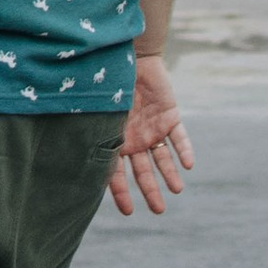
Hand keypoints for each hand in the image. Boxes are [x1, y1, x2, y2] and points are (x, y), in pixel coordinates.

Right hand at [107, 54, 192, 218]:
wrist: (126, 56)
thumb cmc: (105, 84)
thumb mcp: (99, 114)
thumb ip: (95, 136)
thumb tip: (79, 162)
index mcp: (115, 141)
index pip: (117, 173)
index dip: (122, 192)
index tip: (128, 212)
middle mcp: (135, 139)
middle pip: (144, 170)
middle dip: (150, 190)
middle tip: (158, 210)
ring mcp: (153, 128)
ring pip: (163, 157)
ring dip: (170, 174)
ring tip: (176, 190)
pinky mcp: (170, 116)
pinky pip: (180, 136)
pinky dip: (184, 149)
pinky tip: (188, 165)